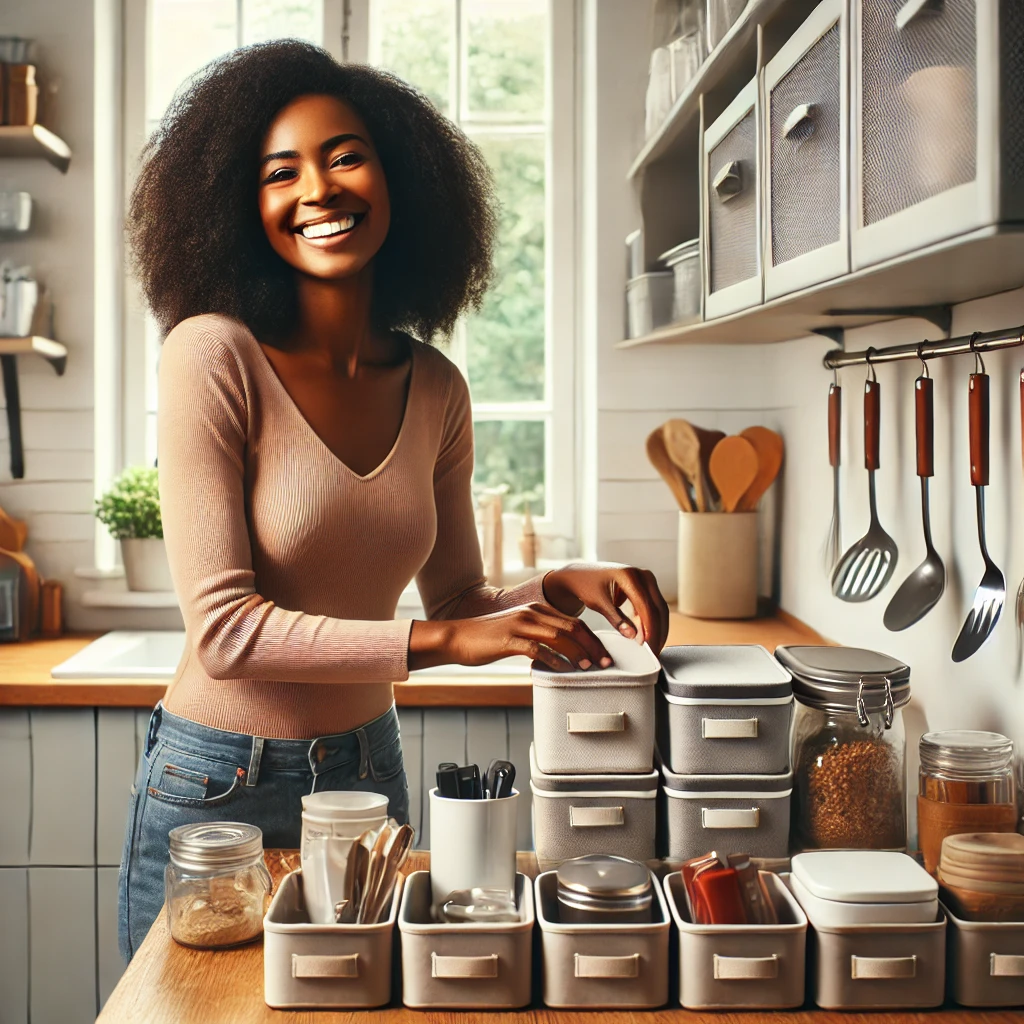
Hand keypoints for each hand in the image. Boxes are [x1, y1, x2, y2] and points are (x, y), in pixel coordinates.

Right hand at [408, 603, 613, 672]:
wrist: (457, 638)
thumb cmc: (488, 639)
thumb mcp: (518, 633)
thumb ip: (539, 638)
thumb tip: (562, 656)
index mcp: (537, 609)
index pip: (573, 621)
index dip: (592, 638)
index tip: (605, 654)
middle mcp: (531, 613)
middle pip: (571, 627)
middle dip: (592, 645)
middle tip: (605, 663)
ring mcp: (520, 624)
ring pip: (558, 636)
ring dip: (577, 652)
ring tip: (589, 666)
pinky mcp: (508, 639)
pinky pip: (537, 648)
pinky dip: (554, 659)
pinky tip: (563, 670)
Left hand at [542, 562, 670, 653]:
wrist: (581, 574)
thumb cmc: (586, 585)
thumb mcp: (598, 602)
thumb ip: (616, 619)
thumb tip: (634, 636)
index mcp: (629, 575)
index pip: (646, 606)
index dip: (649, 629)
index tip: (648, 646)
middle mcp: (642, 575)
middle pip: (658, 608)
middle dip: (658, 632)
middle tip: (654, 652)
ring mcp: (646, 580)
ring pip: (660, 609)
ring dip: (659, 629)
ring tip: (653, 648)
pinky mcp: (646, 587)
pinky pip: (655, 608)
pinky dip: (653, 623)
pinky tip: (650, 638)